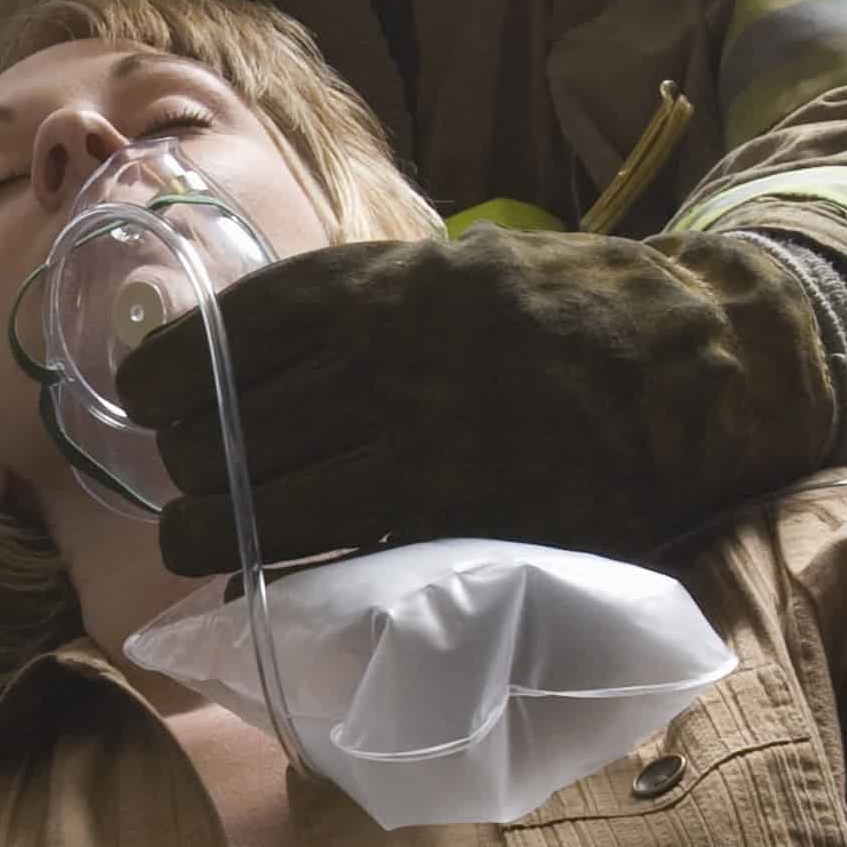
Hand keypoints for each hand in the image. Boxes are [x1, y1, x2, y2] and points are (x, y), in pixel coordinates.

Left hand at [112, 228, 846, 574]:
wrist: (699, 362)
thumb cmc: (577, 308)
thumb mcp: (461, 266)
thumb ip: (366, 301)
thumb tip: (259, 342)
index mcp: (378, 287)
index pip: (221, 337)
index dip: (165, 375)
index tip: (147, 397)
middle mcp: (380, 363)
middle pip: (223, 430)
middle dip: (182, 466)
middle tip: (179, 485)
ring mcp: (417, 449)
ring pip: (259, 505)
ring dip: (207, 533)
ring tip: (196, 544)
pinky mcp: (456, 525)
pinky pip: (333, 560)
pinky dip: (282, 574)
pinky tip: (257, 581)